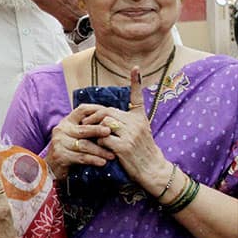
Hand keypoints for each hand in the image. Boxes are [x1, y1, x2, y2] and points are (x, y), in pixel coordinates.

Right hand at [44, 104, 113, 180]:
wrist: (52, 166)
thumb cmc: (69, 149)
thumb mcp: (76, 134)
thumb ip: (88, 127)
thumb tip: (111, 122)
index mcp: (67, 122)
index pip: (82, 110)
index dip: (96, 110)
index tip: (110, 114)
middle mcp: (61, 130)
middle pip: (83, 128)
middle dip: (98, 130)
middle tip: (110, 132)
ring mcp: (59, 143)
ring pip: (83, 145)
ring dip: (100, 150)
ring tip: (112, 155)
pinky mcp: (60, 156)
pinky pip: (80, 157)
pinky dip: (93, 160)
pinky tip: (102, 162)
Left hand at [85, 67, 170, 193]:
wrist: (152, 169)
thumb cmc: (142, 151)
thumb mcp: (140, 132)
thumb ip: (126, 121)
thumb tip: (106, 115)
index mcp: (139, 118)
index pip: (137, 97)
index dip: (136, 82)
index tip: (135, 67)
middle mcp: (136, 124)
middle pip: (108, 112)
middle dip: (93, 117)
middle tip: (84, 123)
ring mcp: (130, 134)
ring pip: (104, 124)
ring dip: (94, 130)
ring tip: (91, 135)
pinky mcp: (124, 146)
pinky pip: (103, 138)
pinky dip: (98, 142)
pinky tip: (101, 147)